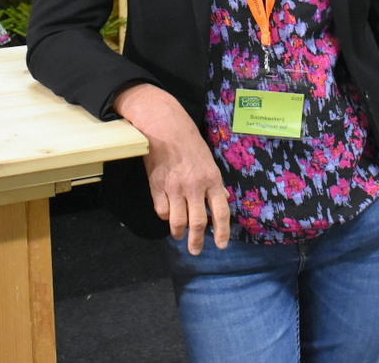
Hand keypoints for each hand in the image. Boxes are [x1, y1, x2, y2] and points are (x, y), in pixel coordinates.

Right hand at [113, 83, 230, 253]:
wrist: (165, 128)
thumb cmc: (190, 143)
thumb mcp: (209, 162)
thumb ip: (214, 183)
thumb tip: (221, 200)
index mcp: (212, 179)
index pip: (220, 212)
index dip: (222, 232)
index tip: (221, 245)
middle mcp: (194, 186)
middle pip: (198, 222)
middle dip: (196, 241)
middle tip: (195, 250)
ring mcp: (174, 188)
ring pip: (177, 221)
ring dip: (179, 232)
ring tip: (180, 235)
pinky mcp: (156, 186)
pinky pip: (161, 211)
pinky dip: (164, 216)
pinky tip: (167, 214)